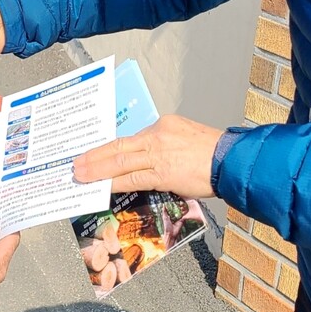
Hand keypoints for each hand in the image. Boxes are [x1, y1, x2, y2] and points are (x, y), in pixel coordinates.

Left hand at [72, 114, 222, 198]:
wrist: (234, 160)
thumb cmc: (213, 153)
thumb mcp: (184, 137)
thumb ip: (163, 146)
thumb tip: (144, 161)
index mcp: (162, 124)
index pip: (129, 137)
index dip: (109, 146)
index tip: (95, 152)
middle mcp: (157, 135)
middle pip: (118, 146)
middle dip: (94, 156)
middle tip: (76, 163)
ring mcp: (158, 154)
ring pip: (120, 161)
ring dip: (98, 170)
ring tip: (82, 175)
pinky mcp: (163, 173)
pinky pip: (133, 178)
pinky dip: (115, 183)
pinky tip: (103, 187)